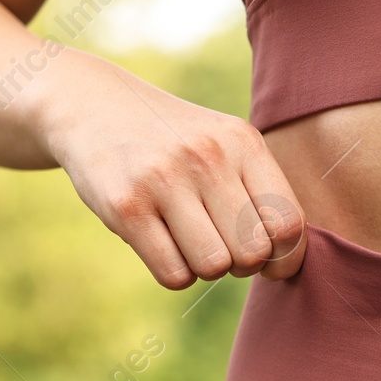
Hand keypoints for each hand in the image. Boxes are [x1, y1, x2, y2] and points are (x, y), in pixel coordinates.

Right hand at [35, 51, 306, 287]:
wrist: (91, 105)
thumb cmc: (175, 142)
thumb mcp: (224, 145)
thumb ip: (262, 193)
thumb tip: (286, 265)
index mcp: (242, 142)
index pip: (289, 223)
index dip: (285, 256)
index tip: (267, 258)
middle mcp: (207, 157)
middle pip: (253, 253)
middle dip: (243, 264)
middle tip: (222, 244)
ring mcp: (163, 180)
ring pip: (214, 268)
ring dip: (205, 268)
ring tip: (189, 239)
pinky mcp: (125, 206)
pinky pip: (174, 275)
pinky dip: (174, 273)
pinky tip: (162, 243)